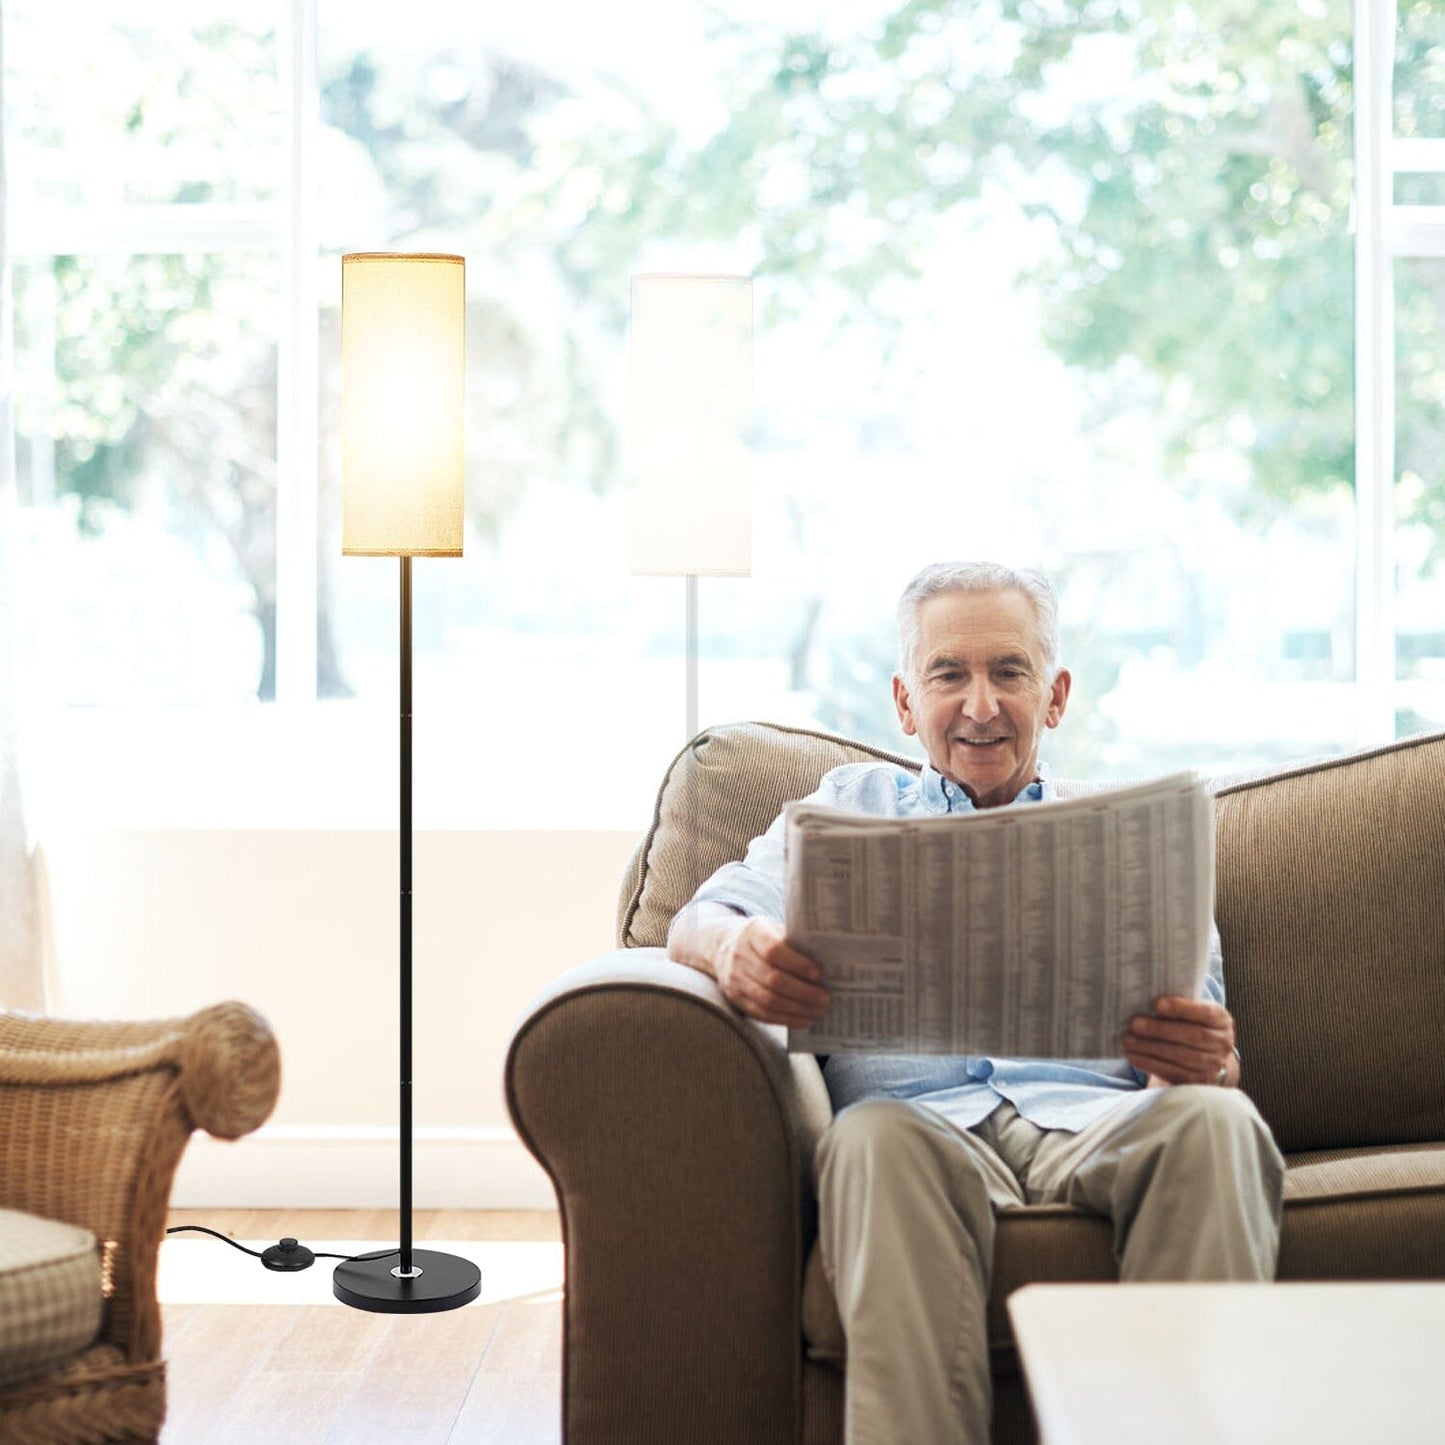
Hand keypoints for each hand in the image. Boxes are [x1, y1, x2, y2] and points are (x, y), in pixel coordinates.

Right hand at [676, 911, 829, 1027]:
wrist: (722, 947)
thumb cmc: (761, 939)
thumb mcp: (773, 929)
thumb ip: (794, 941)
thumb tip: (829, 959)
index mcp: (753, 932)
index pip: (773, 949)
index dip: (797, 963)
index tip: (818, 973)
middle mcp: (740, 955)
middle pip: (773, 979)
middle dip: (803, 992)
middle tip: (825, 998)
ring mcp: (735, 979)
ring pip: (768, 1000)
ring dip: (797, 1009)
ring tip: (818, 1010)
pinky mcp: (736, 999)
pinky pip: (762, 1013)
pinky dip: (785, 1019)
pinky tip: (804, 1019)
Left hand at [1123, 996, 1235, 1087]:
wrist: (1209, 1057)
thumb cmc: (1193, 1025)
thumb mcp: (1194, 1012)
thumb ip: (1179, 1006)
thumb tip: (1145, 999)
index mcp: (1222, 1020)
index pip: (1205, 1013)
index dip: (1181, 1008)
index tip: (1156, 1004)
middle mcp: (1222, 1043)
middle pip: (1192, 1036)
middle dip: (1160, 1029)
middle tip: (1134, 1023)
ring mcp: (1212, 1065)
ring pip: (1180, 1056)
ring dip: (1150, 1048)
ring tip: (1128, 1039)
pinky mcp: (1197, 1082)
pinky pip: (1171, 1072)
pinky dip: (1149, 1063)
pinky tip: (1132, 1054)